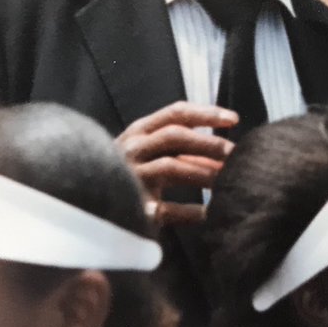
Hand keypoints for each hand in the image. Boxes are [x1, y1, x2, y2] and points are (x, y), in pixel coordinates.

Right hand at [116, 101, 238, 224]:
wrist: (92, 199)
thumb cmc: (133, 171)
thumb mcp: (151, 150)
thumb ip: (182, 146)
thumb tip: (225, 149)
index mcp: (140, 130)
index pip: (177, 113)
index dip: (207, 113)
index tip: (234, 120)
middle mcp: (133, 148)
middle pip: (176, 136)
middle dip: (210, 143)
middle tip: (235, 155)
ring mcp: (131, 176)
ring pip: (171, 167)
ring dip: (204, 173)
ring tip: (227, 182)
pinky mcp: (132, 205)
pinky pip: (166, 208)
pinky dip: (189, 212)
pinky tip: (207, 213)